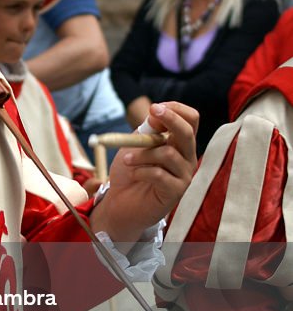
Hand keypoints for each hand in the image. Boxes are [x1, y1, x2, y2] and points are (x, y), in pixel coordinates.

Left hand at [90, 102, 198, 242]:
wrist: (119, 202)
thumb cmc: (129, 171)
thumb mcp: (135, 144)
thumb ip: (147, 129)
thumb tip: (155, 114)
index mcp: (179, 142)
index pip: (191, 119)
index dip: (175, 110)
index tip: (154, 108)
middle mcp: (187, 157)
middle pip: (187, 132)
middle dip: (169, 119)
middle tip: (151, 113)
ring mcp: (184, 175)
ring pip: (168, 153)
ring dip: (142, 154)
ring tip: (127, 160)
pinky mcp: (176, 192)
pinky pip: (160, 174)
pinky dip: (141, 171)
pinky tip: (133, 174)